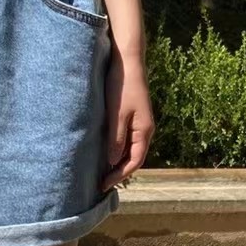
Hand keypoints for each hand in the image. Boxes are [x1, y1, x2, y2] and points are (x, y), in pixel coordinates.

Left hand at [102, 51, 153, 190]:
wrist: (127, 61)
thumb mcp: (116, 114)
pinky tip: (106, 152)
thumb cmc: (122, 86)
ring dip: (118, 162)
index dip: (119, 175)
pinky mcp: (133, 116)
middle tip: (101, 183)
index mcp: (144, 131)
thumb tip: (113, 161)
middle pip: (134, 158)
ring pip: (131, 149)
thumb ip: (116, 138)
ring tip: (102, 172)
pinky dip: (118, 150)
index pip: (135, 161)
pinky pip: (128, 139)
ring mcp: (140, 123)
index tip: (103, 185)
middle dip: (119, 172)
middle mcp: (145, 129)